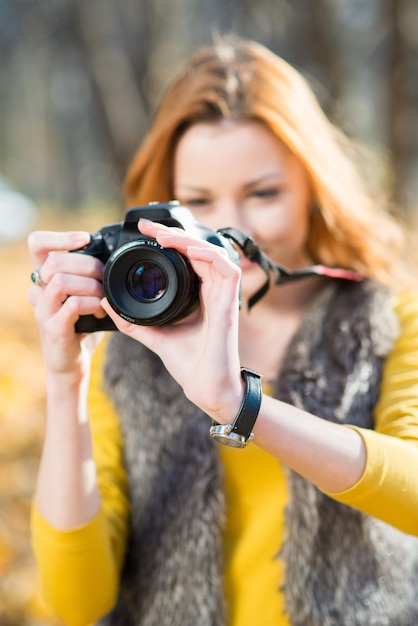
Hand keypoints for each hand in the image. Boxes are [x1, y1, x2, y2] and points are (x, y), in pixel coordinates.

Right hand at [27, 230, 105, 374]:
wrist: (72, 362)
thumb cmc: (81, 325)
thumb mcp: (84, 294)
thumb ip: (90, 274)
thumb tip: (114, 253)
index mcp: (43, 277)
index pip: (37, 243)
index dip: (60, 236)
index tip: (85, 239)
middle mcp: (37, 290)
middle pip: (55, 261)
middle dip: (87, 264)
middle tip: (104, 277)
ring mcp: (42, 309)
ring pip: (61, 280)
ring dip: (90, 285)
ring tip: (103, 296)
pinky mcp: (53, 327)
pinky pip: (72, 305)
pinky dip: (92, 304)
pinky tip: (101, 311)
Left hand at [101, 219, 244, 421]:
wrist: (206, 388)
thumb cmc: (188, 365)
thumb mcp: (153, 335)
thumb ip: (133, 320)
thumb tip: (106, 303)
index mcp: (198, 296)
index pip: (186, 258)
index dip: (169, 241)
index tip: (144, 232)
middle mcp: (212, 292)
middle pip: (198, 250)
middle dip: (175, 233)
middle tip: (149, 227)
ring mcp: (223, 296)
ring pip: (212, 253)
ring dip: (189, 241)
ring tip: (164, 236)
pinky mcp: (230, 303)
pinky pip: (227, 269)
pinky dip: (209, 256)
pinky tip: (188, 251)